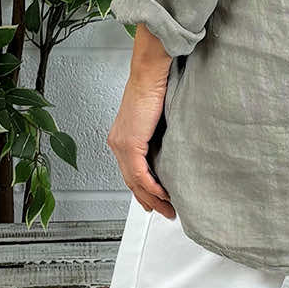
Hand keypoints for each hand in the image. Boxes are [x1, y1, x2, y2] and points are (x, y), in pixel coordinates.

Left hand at [107, 28, 176, 218]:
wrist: (150, 75)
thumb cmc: (155, 89)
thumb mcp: (156, 119)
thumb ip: (157, 137)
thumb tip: (171, 149)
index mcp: (121, 138)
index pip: (131, 172)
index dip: (143, 190)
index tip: (156, 201)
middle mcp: (117, 143)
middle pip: (132, 182)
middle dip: (149, 200)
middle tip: (164, 212)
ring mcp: (121, 145)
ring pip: (135, 182)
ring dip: (153, 198)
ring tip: (168, 209)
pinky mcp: (130, 144)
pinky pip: (141, 174)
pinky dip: (153, 187)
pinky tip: (164, 195)